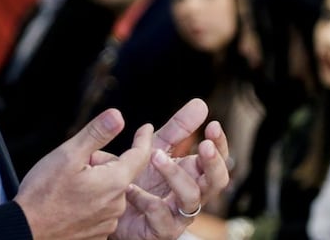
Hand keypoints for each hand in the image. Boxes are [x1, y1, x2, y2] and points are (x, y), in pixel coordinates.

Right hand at [15, 109, 153, 239]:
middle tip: (76, 167)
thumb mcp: (69, 154)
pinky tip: (71, 203)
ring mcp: (108, 222)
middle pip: (120, 173)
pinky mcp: (98, 235)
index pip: (140, 155)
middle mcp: (117, 205)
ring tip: (70, 187)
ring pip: (109, 192)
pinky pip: (101, 210)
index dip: (143, 139)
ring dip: (96, 184)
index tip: (145, 128)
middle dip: (103, 164)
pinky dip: (91, 203)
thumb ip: (97, 134)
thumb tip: (118, 116)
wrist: (26, 230)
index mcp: (114, 182)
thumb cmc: (43, 194)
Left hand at [104, 99, 232, 239]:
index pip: (218, 159)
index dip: (220, 144)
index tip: (212, 125)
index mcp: (194, 173)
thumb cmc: (140, 178)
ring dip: (175, 175)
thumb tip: (201, 103)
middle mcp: (192, 194)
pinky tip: (131, 187)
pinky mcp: (161, 231)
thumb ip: (178, 128)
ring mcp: (179, 215)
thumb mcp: (157, 146)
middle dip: (213, 163)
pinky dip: (147, 201)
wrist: (110, 207)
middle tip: (202, 145)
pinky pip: (162, 218)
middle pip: (217, 182)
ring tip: (155, 157)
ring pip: (191, 198)